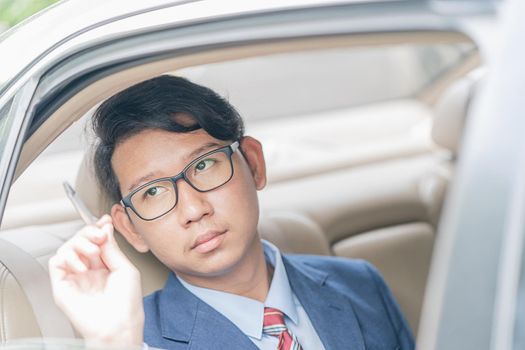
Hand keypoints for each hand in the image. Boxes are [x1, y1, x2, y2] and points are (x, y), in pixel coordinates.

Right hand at [49, 215, 143, 346]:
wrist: (118, 325)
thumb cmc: (126, 304)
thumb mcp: (125, 268)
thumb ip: (112, 248)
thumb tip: (105, 229)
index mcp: (104, 267)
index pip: (95, 241)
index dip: (98, 228)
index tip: (105, 220)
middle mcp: (88, 271)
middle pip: (80, 241)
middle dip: (89, 233)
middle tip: (99, 236)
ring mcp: (74, 278)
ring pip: (66, 248)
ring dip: (79, 244)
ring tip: (93, 252)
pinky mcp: (62, 286)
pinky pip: (56, 262)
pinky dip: (67, 257)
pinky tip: (82, 265)